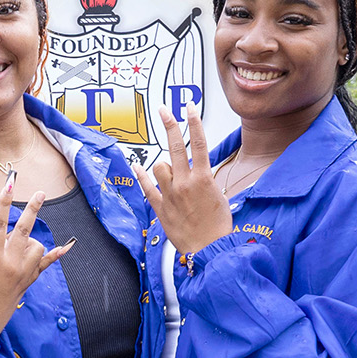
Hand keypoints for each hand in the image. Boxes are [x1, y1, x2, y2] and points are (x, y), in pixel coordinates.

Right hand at [0, 179, 74, 339]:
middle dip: (32, 209)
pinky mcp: (28, 282)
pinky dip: (55, 255)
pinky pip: (45, 264)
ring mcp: (22, 273)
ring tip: (15, 247)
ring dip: (29, 240)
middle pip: (24, 229)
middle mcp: (10, 263)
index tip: (9, 185)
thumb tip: (5, 240)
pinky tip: (66, 246)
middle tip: (40, 193)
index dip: (3, 202)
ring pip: (36, 246)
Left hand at [135, 115, 235, 252]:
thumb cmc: (218, 226)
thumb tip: (199, 172)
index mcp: (203, 179)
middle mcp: (185, 183)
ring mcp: (170, 194)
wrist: (210, 249)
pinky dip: (141, 176)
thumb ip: (206, 180)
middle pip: (175, 147)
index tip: (189, 107)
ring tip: (172, 175)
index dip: (193, 122)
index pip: (198, 143)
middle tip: (163, 110)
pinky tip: (137, 166)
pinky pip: (147, 187)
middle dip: (169, 125)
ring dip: (164, 165)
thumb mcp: (219, 197)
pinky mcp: (160, 207)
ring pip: (159, 167)